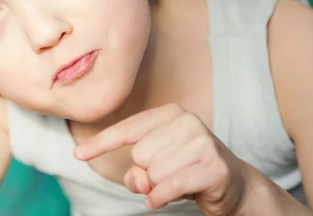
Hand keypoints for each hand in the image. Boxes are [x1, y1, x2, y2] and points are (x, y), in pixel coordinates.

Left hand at [74, 104, 247, 214]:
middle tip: (165, 177)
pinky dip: (162, 198)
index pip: (128, 129)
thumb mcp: (157, 165)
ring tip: (176, 183)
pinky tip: (168, 197)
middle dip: (146, 174)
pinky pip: (168, 187)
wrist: (234, 184)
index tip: (79, 155)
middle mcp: (186, 121)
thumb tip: (138, 179)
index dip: (102, 143)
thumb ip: (139, 167)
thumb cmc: (187, 170)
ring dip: (159, 187)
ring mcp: (202, 142)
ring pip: (154, 173)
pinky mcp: (213, 166)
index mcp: (170, 113)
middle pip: (140, 155)